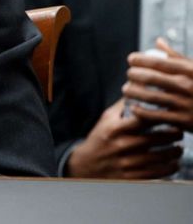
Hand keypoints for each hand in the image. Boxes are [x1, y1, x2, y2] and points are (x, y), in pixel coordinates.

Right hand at [66, 99, 181, 178]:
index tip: (169, 114)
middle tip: (178, 131)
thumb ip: (123, 105)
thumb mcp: (106, 119)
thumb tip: (138, 88)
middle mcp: (121, 145)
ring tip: (178, 147)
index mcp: (114, 129)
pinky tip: (173, 162)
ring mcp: (127, 162)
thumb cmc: (100, 139)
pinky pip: (158, 172)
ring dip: (174, 151)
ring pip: (160, 157)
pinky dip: (170, 167)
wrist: (87, 165)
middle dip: (172, 134)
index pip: (143, 119)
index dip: (159, 116)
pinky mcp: (132, 177)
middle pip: (156, 138)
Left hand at [123, 38, 192, 132]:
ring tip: (126, 90)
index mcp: (190, 71)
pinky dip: (141, 111)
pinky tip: (134, 107)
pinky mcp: (183, 121)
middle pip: (151, 78)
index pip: (159, 62)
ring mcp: (185, 104)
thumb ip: (176, 57)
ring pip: (150, 96)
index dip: (141, 59)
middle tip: (129, 74)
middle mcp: (188, 86)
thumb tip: (158, 41)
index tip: (131, 59)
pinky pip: (155, 116)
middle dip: (134, 75)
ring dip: (133, 92)